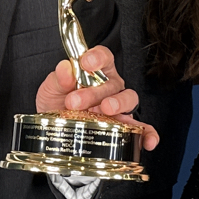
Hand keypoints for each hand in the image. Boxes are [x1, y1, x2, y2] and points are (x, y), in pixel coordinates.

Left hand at [36, 46, 160, 150]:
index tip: (85, 62)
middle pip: (112, 83)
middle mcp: (111, 87)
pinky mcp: (124, 127)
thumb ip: (58, 78)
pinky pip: (141, 129)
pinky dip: (147, 134)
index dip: (97, 57)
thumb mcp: (51, 89)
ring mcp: (120, 106)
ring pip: (129, 99)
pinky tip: (147, 142)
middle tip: (75, 102)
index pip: (103, 57)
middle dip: (94, 92)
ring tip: (105, 110)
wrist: (55, 130)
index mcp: (96, 72)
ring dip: (118, 104)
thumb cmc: (57, 104)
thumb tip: (65, 69)